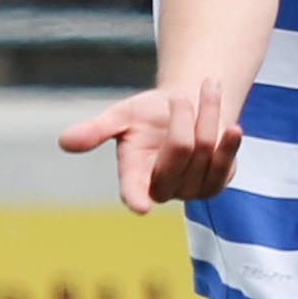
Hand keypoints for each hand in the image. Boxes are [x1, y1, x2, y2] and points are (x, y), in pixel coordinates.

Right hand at [59, 76, 242, 212]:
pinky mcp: (215, 186)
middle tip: (181, 95)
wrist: (190, 110)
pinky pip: (226, 162)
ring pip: (206, 148)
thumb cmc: (149, 115)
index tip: (140, 206)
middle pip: (182, 148)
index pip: (133, 190)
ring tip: (206, 92)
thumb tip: (64, 142)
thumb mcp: (122, 117)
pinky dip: (230, 140)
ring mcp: (190, 191)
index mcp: (133, 175)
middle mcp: (161, 189)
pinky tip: (233, 127)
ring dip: (207, 113)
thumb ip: (96, 130)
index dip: (136, 197)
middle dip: (184, 115)